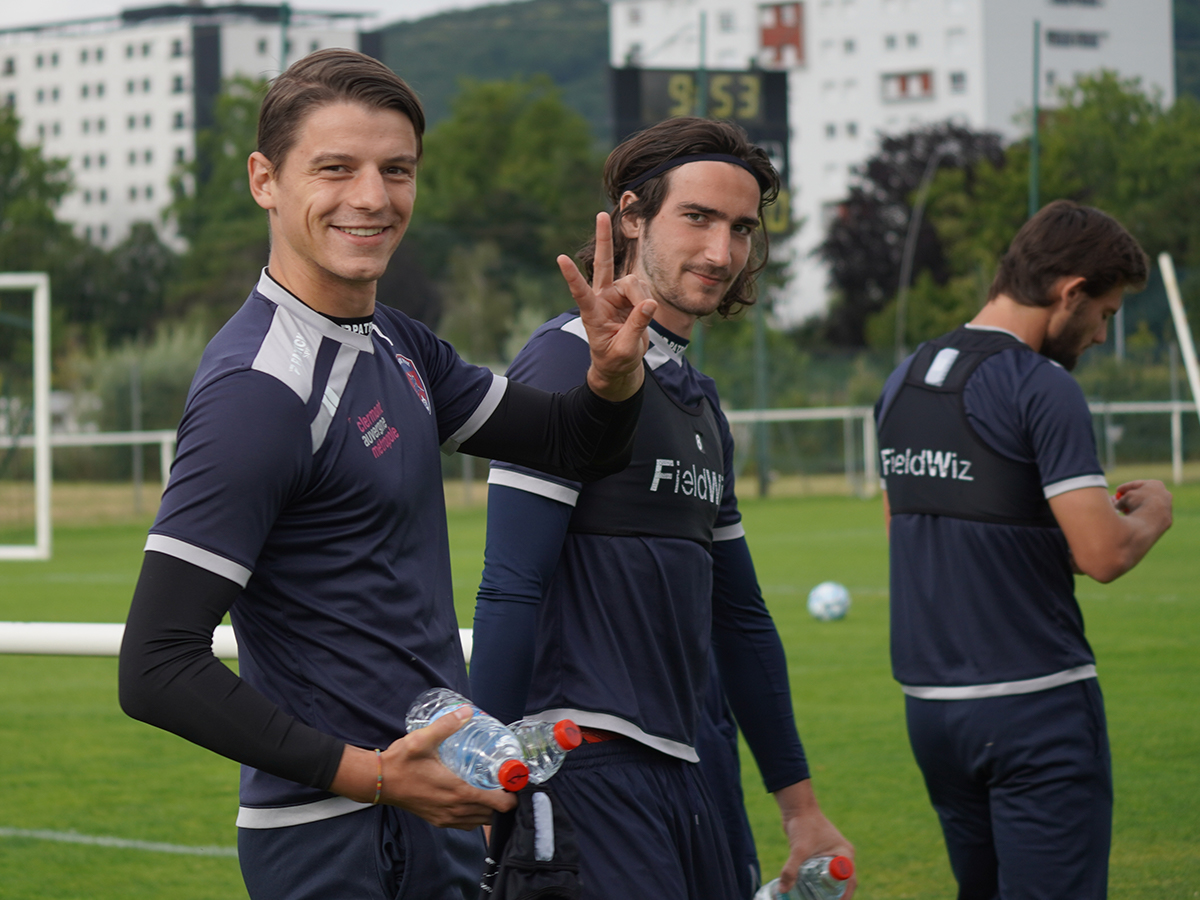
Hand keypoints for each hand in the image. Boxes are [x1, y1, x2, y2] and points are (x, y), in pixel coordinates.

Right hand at [329, 707, 515, 829]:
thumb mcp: (423, 739)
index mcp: (457, 792)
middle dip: (504, 802)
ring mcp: (446, 818)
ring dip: (490, 810)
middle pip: (492, 815)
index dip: (512, 795)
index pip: (498, 804)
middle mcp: (455, 809)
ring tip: (493, 789)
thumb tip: (467, 710)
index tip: (515, 780)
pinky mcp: (438, 820)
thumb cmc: (400, 762)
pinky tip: (472, 798)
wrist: (377, 782)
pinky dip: (475, 815)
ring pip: (479, 821)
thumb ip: (447, 725)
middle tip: (506, 782)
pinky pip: (465, 824)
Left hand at [558, 212, 656, 401]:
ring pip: (633, 283)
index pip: (580, 292)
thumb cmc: (616, 359)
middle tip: (600, 215)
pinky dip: (646, 301)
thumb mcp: (625, 350)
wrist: (620, 363)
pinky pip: (642, 289)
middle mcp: (602, 298)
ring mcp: (615, 295)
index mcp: (592, 313)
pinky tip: (644, 314)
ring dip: (641, 299)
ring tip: (642, 320)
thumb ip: (636, 327)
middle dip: (603, 240)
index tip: (560, 259)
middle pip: (603, 264)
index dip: (572, 276)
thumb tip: (650, 304)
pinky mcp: (628, 296)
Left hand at [774, 780, 855, 897]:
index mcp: (844, 854)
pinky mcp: (821, 854)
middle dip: (836, 895)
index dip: (844, 896)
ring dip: (827, 890)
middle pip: (843, 882)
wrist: (796, 808)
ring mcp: (832, 855)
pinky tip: (809, 892)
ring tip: (816, 898)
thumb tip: (783, 890)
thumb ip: (791, 869)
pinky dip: (819, 883)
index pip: (850, 881)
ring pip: (833, 878)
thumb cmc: (803, 824)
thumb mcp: (799, 849)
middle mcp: (841, 855)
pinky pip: (823, 873)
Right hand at [1112, 480, 1172, 522]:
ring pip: (1149, 506)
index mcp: (1155, 484)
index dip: (1125, 487)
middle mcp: (1164, 494)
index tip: (1117, 491)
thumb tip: (1118, 505)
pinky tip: (1135, 521)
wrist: (1153, 518)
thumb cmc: (1139, 503)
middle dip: (1131, 499)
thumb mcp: (1126, 498)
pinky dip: (1144, 517)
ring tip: (1126, 513)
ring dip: (1137, 508)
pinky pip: (1152, 516)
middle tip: (1121, 502)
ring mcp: (1167, 506)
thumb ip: (1122, 499)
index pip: (1138, 484)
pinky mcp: (1167, 519)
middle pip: (1144, 495)